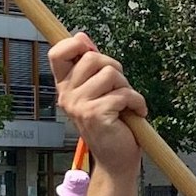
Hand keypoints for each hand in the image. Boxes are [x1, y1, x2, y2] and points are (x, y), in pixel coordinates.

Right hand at [48, 31, 145, 176]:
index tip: (89, 49)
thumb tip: (81, 36)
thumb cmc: (111, 122)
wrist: (116, 159)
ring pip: (111, 74)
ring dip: (127, 87)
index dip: (74, 44)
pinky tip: (136, 113)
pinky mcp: (95, 115)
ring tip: (126, 104)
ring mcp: (79, 106)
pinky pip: (123, 94)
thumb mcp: (99, 89)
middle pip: (92, 57)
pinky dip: (137, 102)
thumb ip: (91, 65)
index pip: (57, 53)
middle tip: (119, 88)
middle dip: (115, 68)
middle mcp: (67, 95)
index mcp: (65, 86)